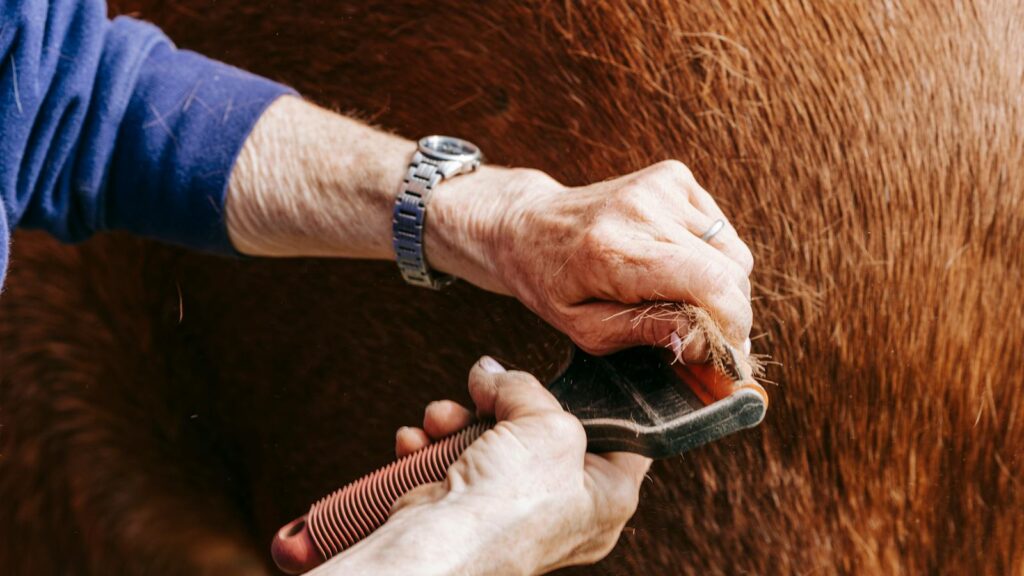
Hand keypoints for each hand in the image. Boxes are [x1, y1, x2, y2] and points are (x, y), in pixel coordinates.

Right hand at [388, 356, 650, 574]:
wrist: (441, 547)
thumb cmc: (511, 505)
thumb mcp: (548, 423)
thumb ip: (526, 388)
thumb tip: (492, 373)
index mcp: (607, 496)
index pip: (618, 438)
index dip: (593, 403)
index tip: (566, 378)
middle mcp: (566, 508)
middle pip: (542, 432)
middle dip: (504, 405)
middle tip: (490, 392)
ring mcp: (515, 511)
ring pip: (493, 442)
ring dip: (459, 421)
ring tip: (443, 418)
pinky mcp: (470, 510)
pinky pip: (457, 462)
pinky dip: (436, 446)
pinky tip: (421, 440)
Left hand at [430, 161, 752, 358]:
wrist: (528, 224)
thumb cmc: (553, 284)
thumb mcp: (587, 330)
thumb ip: (649, 333)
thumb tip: (709, 343)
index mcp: (612, 251)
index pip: (707, 284)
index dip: (732, 324)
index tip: (727, 352)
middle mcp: (640, 210)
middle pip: (729, 271)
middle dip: (730, 313)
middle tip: (706, 336)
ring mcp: (660, 186)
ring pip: (734, 253)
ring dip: (721, 286)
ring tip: (679, 296)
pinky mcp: (673, 176)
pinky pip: (722, 231)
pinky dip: (711, 256)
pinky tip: (673, 263)